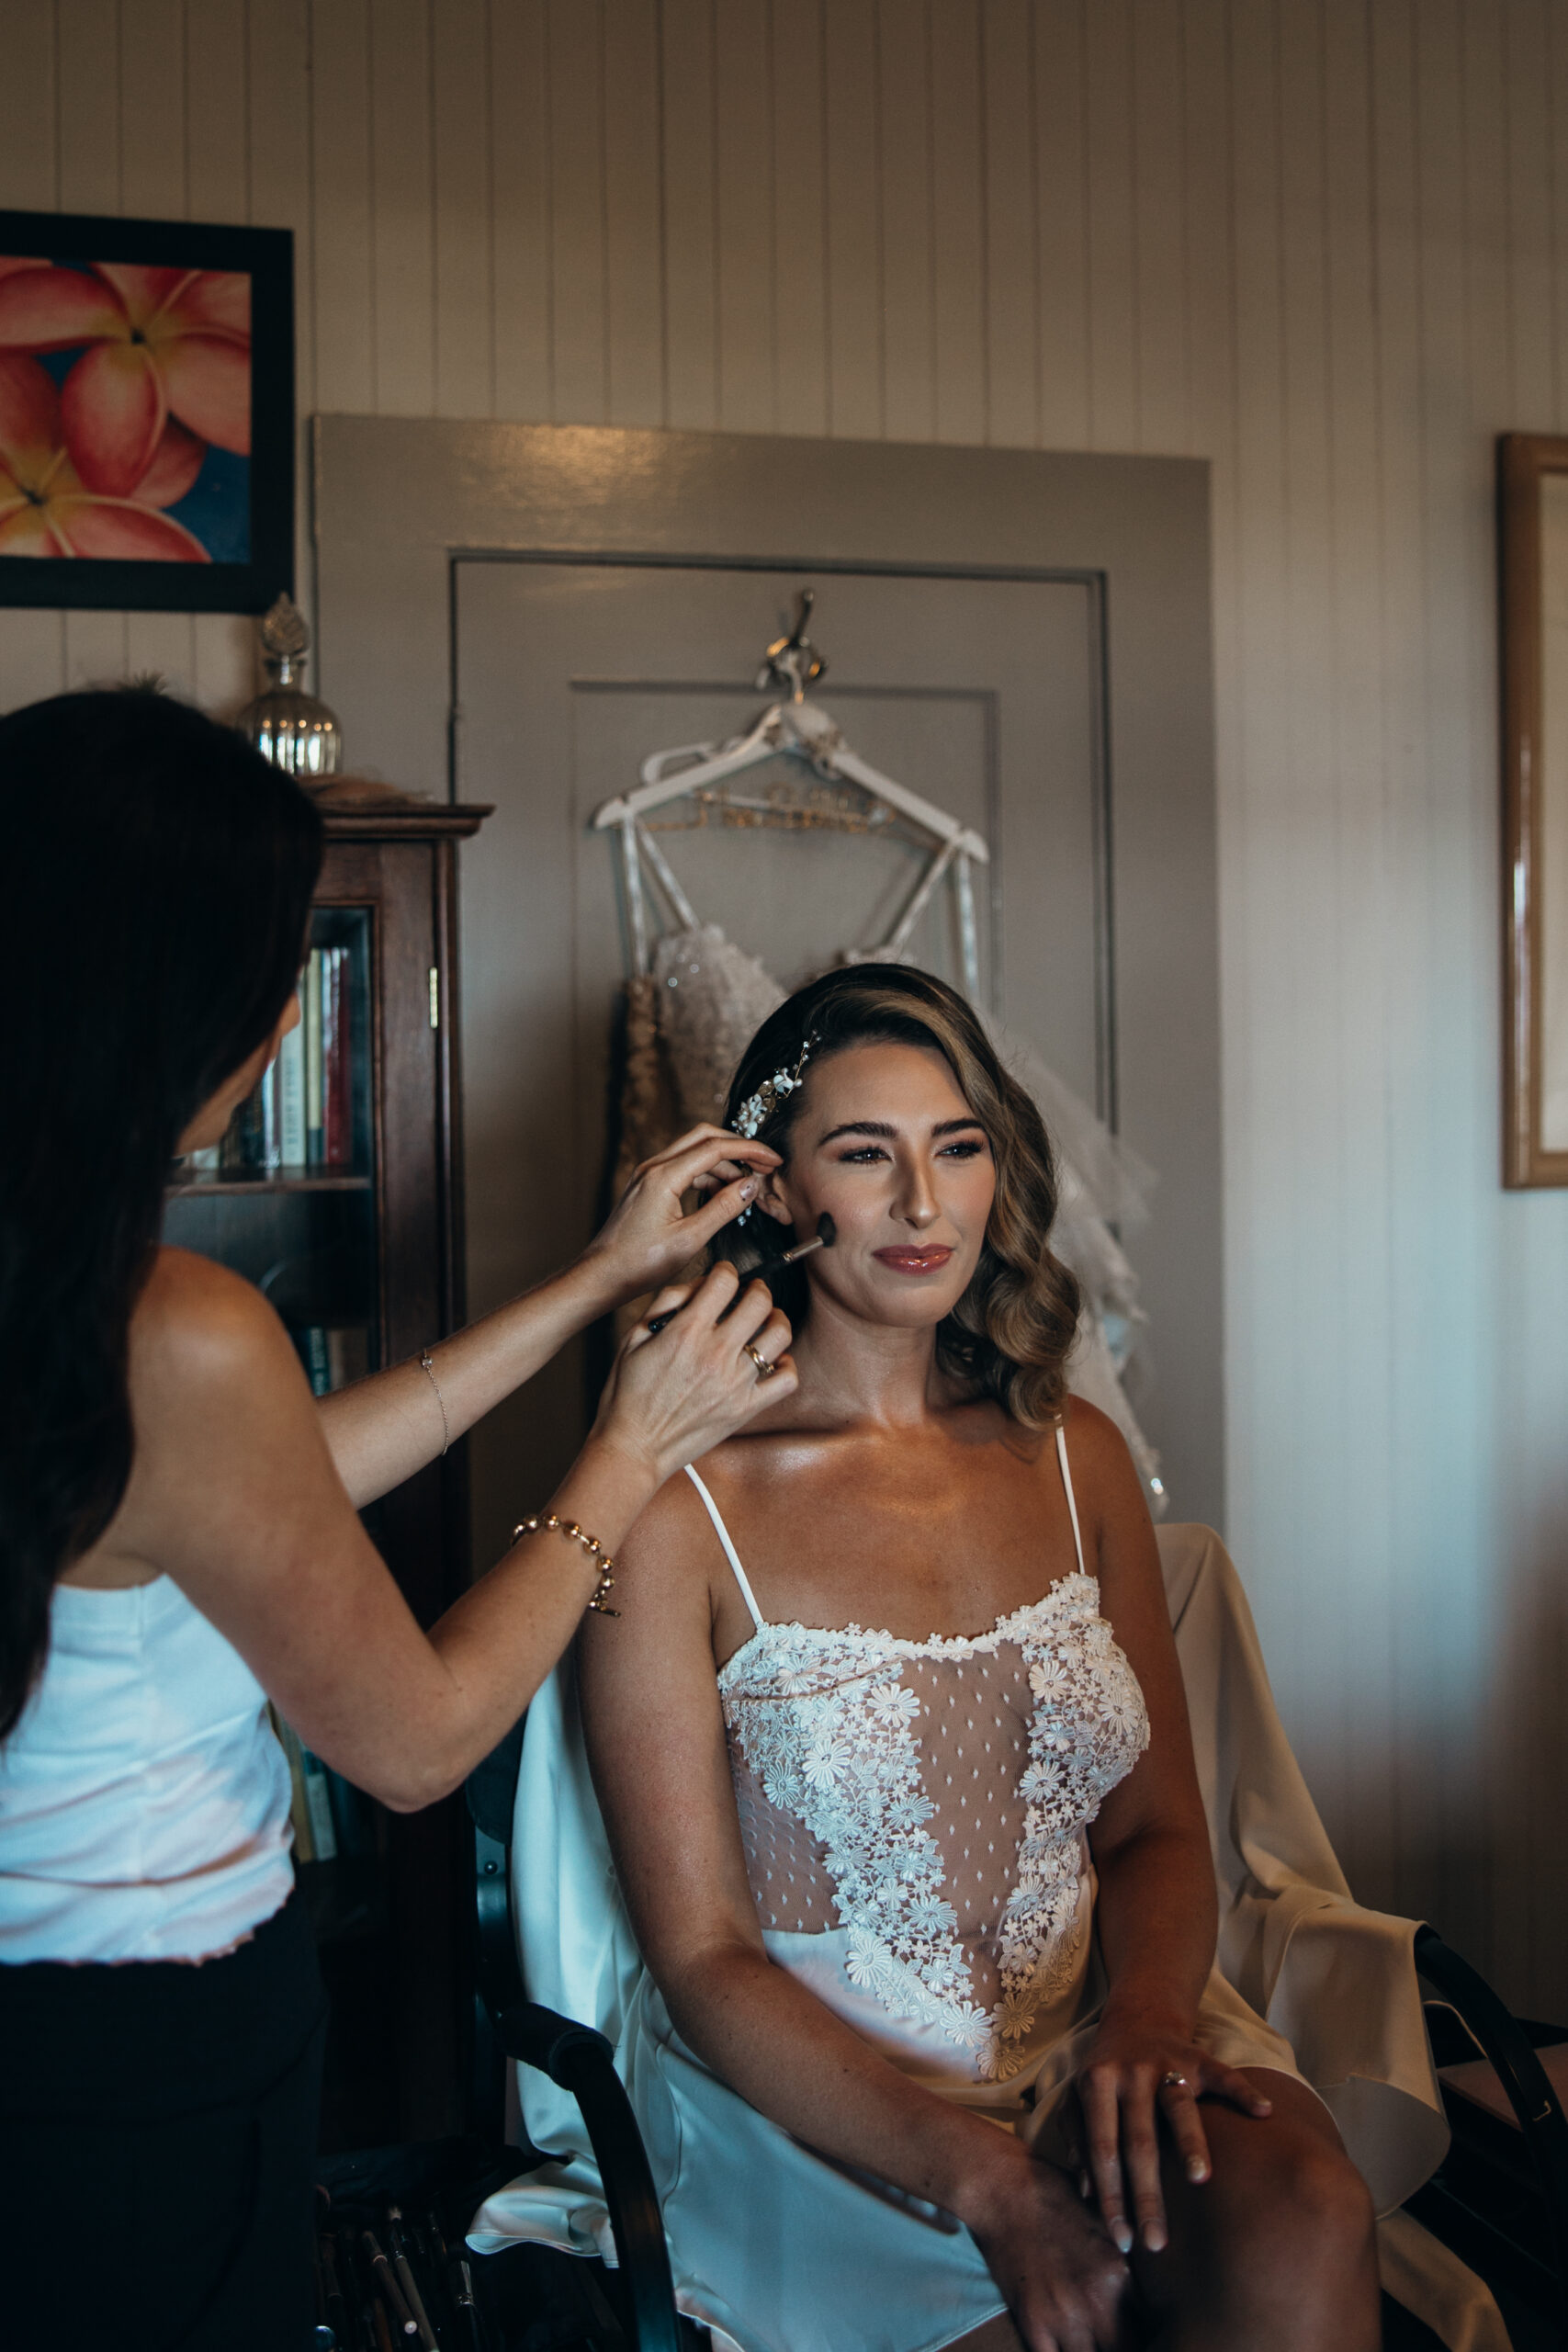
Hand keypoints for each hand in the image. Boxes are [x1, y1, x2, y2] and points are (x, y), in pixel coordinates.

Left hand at [585, 1125, 782, 1305]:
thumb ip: (723, 1209)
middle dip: (738, 1147)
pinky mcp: (648, 1185)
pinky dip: (706, 1175)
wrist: (603, 1274)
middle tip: (763, 1165)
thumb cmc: (639, 1263)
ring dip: (723, 1165)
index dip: (750, 1151)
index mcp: (664, 1177)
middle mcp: (654, 1167)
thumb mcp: (689, 1240)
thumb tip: (750, 1186)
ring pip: (694, 1152)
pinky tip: (720, 1196)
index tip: (773, 1161)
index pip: (716, 1148)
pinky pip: (683, 1168)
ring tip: (745, 1190)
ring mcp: (648, 1174)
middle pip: (704, 1137)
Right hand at [590, 1260, 796, 1486]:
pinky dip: (785, 1365)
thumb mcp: (632, 1338)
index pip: (724, 1281)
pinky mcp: (745, 1409)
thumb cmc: (626, 1395)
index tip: (724, 1275)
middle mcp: (715, 1353)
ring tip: (767, 1321)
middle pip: (759, 1302)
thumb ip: (665, 1304)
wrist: (633, 1447)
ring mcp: (735, 1382)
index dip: (726, 1270)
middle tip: (750, 1293)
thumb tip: (697, 1285)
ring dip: (776, 1320)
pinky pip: (785, 1380)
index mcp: (686, 1332)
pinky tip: (772, 1361)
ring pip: (779, 1335)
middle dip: (757, 1289)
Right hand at [963, 2144, 1128, 2351]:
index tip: (1140, 2334)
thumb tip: (1144, 2296)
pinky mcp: (1032, 2322)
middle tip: (1117, 2339)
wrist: (1004, 2190)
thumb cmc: (1055, 2198)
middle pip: (1127, 2351)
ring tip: (1093, 2343)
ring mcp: (1061, 2315)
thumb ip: (1124, 2266)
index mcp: (1117, 2275)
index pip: (1149, 2328)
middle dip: (1126, 2348)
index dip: (1148, 2336)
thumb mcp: (1103, 2225)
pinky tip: (1066, 2347)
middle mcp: (1095, 2301)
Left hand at [1070, 2014, 1271, 2255]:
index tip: (1123, 2240)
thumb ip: (1078, 2139)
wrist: (1137, 2015)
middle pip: (1139, 2141)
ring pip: (1178, 2107)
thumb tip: (1085, 2192)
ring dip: (1189, 2143)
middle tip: (1157, 2243)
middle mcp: (1130, 2073)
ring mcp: (1166, 2063)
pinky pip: (1224, 2075)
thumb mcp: (1079, 2097)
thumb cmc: (1105, 2070)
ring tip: (1200, 2180)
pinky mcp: (1198, 2056)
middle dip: (1147, 2196)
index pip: (1102, 2150)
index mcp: (1096, 2084)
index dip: (1110, 2197)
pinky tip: (1265, 2113)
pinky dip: (1244, 2092)